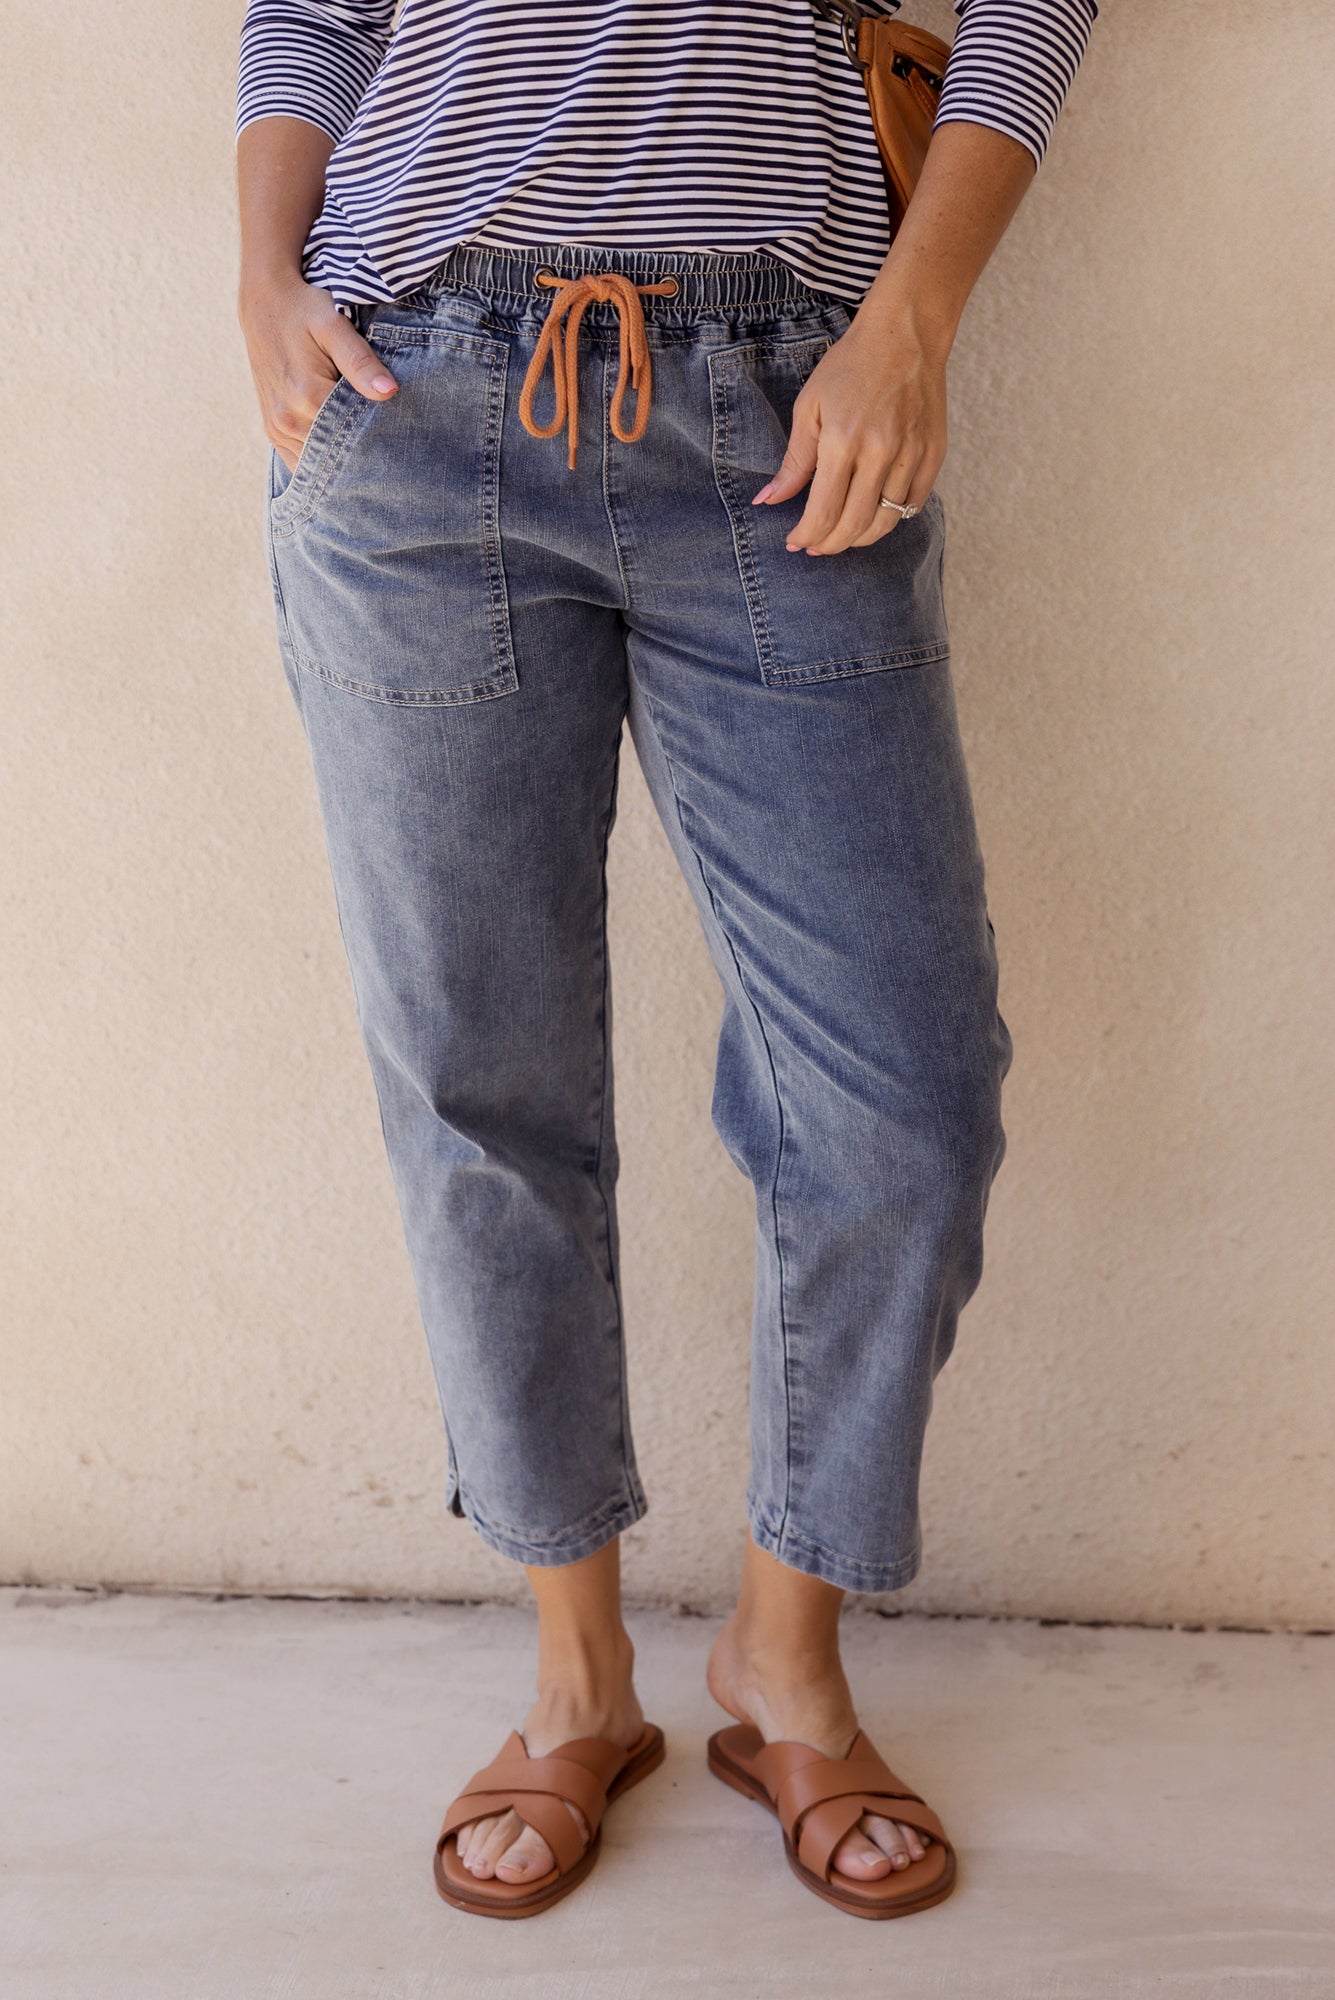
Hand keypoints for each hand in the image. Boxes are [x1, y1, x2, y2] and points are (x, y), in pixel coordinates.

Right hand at [238, 274, 398, 472]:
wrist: (264, 303)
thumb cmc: (303, 309)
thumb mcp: (334, 325)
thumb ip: (361, 361)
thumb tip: (390, 391)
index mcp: (307, 397)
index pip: (355, 436)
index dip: (379, 438)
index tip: (397, 434)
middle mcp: (288, 420)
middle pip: (336, 455)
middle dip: (362, 453)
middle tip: (388, 446)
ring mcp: (277, 429)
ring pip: (318, 464)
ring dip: (340, 459)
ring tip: (366, 446)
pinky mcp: (273, 431)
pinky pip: (299, 462)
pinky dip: (320, 462)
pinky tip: (340, 454)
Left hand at [751, 298, 949, 556]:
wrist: (906, 334)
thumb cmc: (851, 366)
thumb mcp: (809, 407)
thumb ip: (794, 461)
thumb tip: (768, 500)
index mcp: (843, 441)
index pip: (823, 511)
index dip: (807, 536)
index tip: (795, 542)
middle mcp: (880, 453)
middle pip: (854, 524)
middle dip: (830, 544)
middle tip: (815, 547)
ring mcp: (911, 455)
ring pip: (886, 521)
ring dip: (860, 538)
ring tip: (842, 535)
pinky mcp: (933, 453)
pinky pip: (913, 502)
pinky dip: (892, 517)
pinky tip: (874, 515)